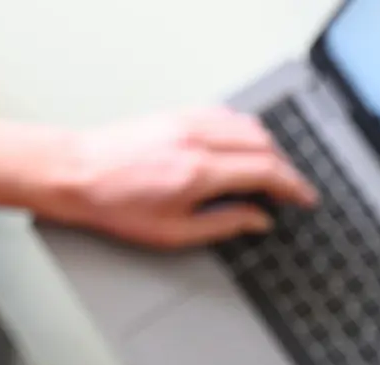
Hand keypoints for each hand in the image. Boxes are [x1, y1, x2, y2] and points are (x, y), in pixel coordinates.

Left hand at [0, 109, 316, 247]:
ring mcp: (186, 122)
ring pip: (247, 124)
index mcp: (198, 172)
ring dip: (267, 148)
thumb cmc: (114, 206)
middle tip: (289, 191)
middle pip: (264, 143)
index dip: (293, 186)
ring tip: (269, 174)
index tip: (305, 198)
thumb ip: (224, 226)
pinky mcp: (176, 115)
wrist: (75, 173)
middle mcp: (196, 140)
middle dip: (285, 168)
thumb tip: (258, 221)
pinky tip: (241, 150)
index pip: (265, 171)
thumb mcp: (173, 234)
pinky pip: (225, 115)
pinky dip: (243, 132)